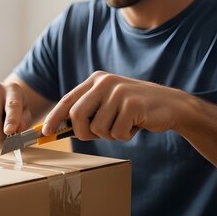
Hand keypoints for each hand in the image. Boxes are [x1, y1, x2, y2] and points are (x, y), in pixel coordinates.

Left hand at [42, 71, 192, 140]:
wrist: (171, 105)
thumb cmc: (135, 109)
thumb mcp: (109, 103)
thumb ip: (88, 111)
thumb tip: (59, 129)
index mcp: (96, 80)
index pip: (67, 100)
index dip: (54, 117)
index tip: (45, 132)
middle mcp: (105, 82)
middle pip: (77, 116)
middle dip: (84, 133)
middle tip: (99, 135)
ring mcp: (119, 91)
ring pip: (98, 128)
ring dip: (110, 135)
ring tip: (124, 125)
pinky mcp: (132, 104)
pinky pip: (117, 132)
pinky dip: (125, 136)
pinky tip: (135, 125)